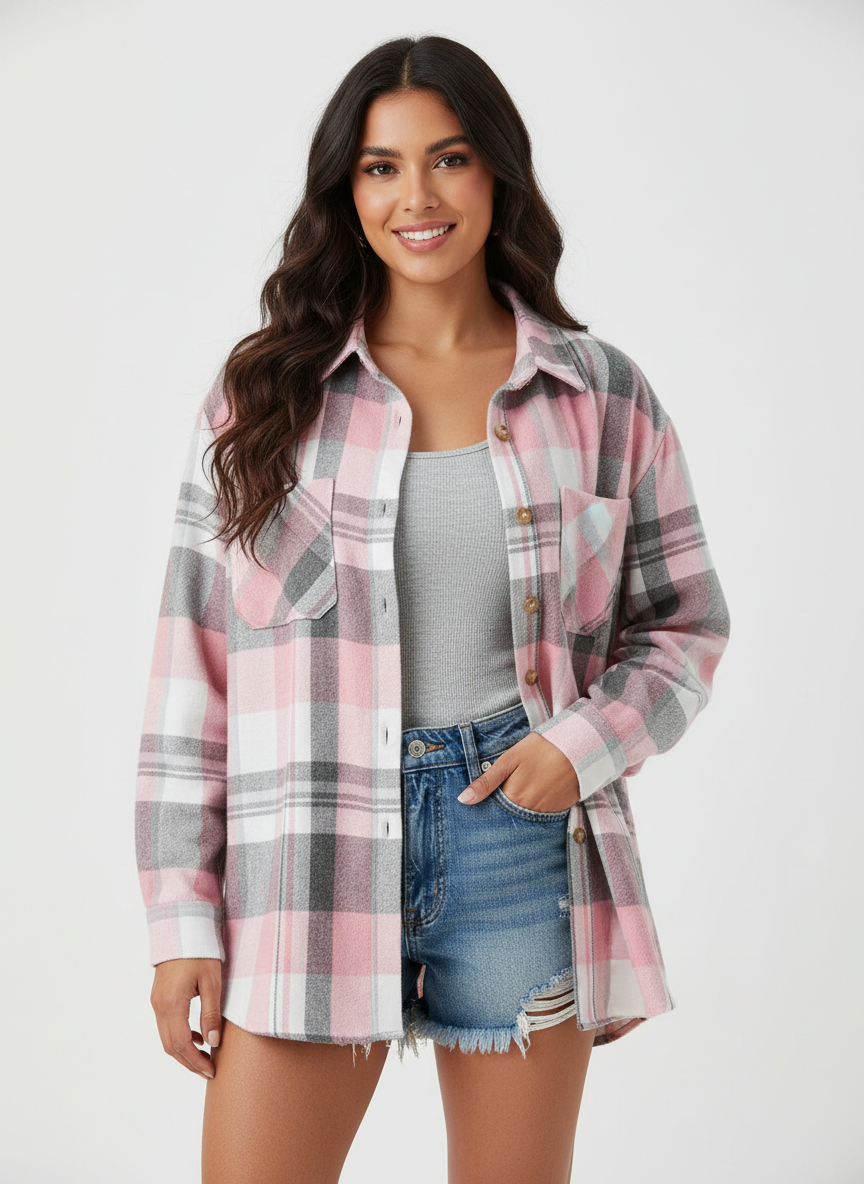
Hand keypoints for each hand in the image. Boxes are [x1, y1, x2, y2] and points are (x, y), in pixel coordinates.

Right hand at [150, 958, 222, 1079]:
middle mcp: (159, 1006)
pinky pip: (166, 1026)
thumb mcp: (212, 982)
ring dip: (183, 1052)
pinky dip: (179, 1037)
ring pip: (166, 1038)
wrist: (182, 928)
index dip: (196, 1061)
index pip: (182, 1044)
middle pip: (171, 1046)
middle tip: (209, 1071)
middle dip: (189, 1062)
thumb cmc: (200, 952)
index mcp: (172, 1003)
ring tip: (205, 1057)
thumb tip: (213, 1042)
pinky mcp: (158, 998)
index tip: (212, 1071)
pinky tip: (196, 1036)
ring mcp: (156, 1002)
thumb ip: (211, 1013)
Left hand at [457, 731, 580, 811]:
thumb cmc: (541, 748)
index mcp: (513, 797)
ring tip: (530, 784)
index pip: (494, 809)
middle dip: (506, 806)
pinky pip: (544, 814)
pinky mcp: (560, 810)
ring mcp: (546, 812)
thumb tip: (463, 800)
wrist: (578, 746)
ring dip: (523, 806)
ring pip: (526, 815)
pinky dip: (539, 805)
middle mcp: (528, 810)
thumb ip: (486, 781)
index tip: (493, 793)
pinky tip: (542, 789)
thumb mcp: (509, 759)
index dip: (492, 800)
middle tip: (514, 787)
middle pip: (510, 814)